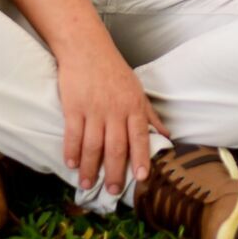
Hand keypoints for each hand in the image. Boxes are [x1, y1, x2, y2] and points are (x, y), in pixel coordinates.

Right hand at [56, 41, 166, 196]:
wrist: (86, 47)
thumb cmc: (114, 70)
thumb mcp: (137, 90)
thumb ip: (150, 115)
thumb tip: (166, 136)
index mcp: (133, 106)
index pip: (139, 137)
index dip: (141, 158)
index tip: (142, 178)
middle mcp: (115, 110)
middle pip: (116, 147)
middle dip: (114, 172)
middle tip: (112, 191)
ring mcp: (93, 109)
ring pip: (93, 145)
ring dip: (89, 167)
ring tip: (87, 183)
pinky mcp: (73, 106)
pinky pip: (73, 134)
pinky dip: (71, 151)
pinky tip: (70, 164)